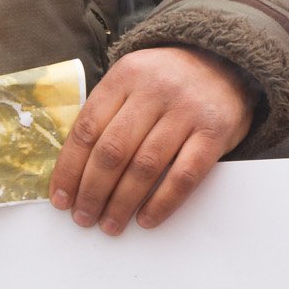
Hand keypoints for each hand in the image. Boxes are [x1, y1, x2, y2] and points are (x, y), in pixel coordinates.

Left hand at [49, 48, 255, 234]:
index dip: (69, 169)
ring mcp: (187, 110)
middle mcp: (155, 89)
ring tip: (110, 224)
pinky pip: (184, 175)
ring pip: (145, 166)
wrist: (228, 64)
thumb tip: (73, 171)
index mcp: (126, 75)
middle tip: (83, 217)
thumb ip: (107, 113)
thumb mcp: (134, 81)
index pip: (87, 128)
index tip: (60, 199)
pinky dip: (162, 202)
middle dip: (93, 191)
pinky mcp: (215, 132)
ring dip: (122, 203)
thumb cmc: (169, 82)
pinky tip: (146, 219)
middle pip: (113, 151)